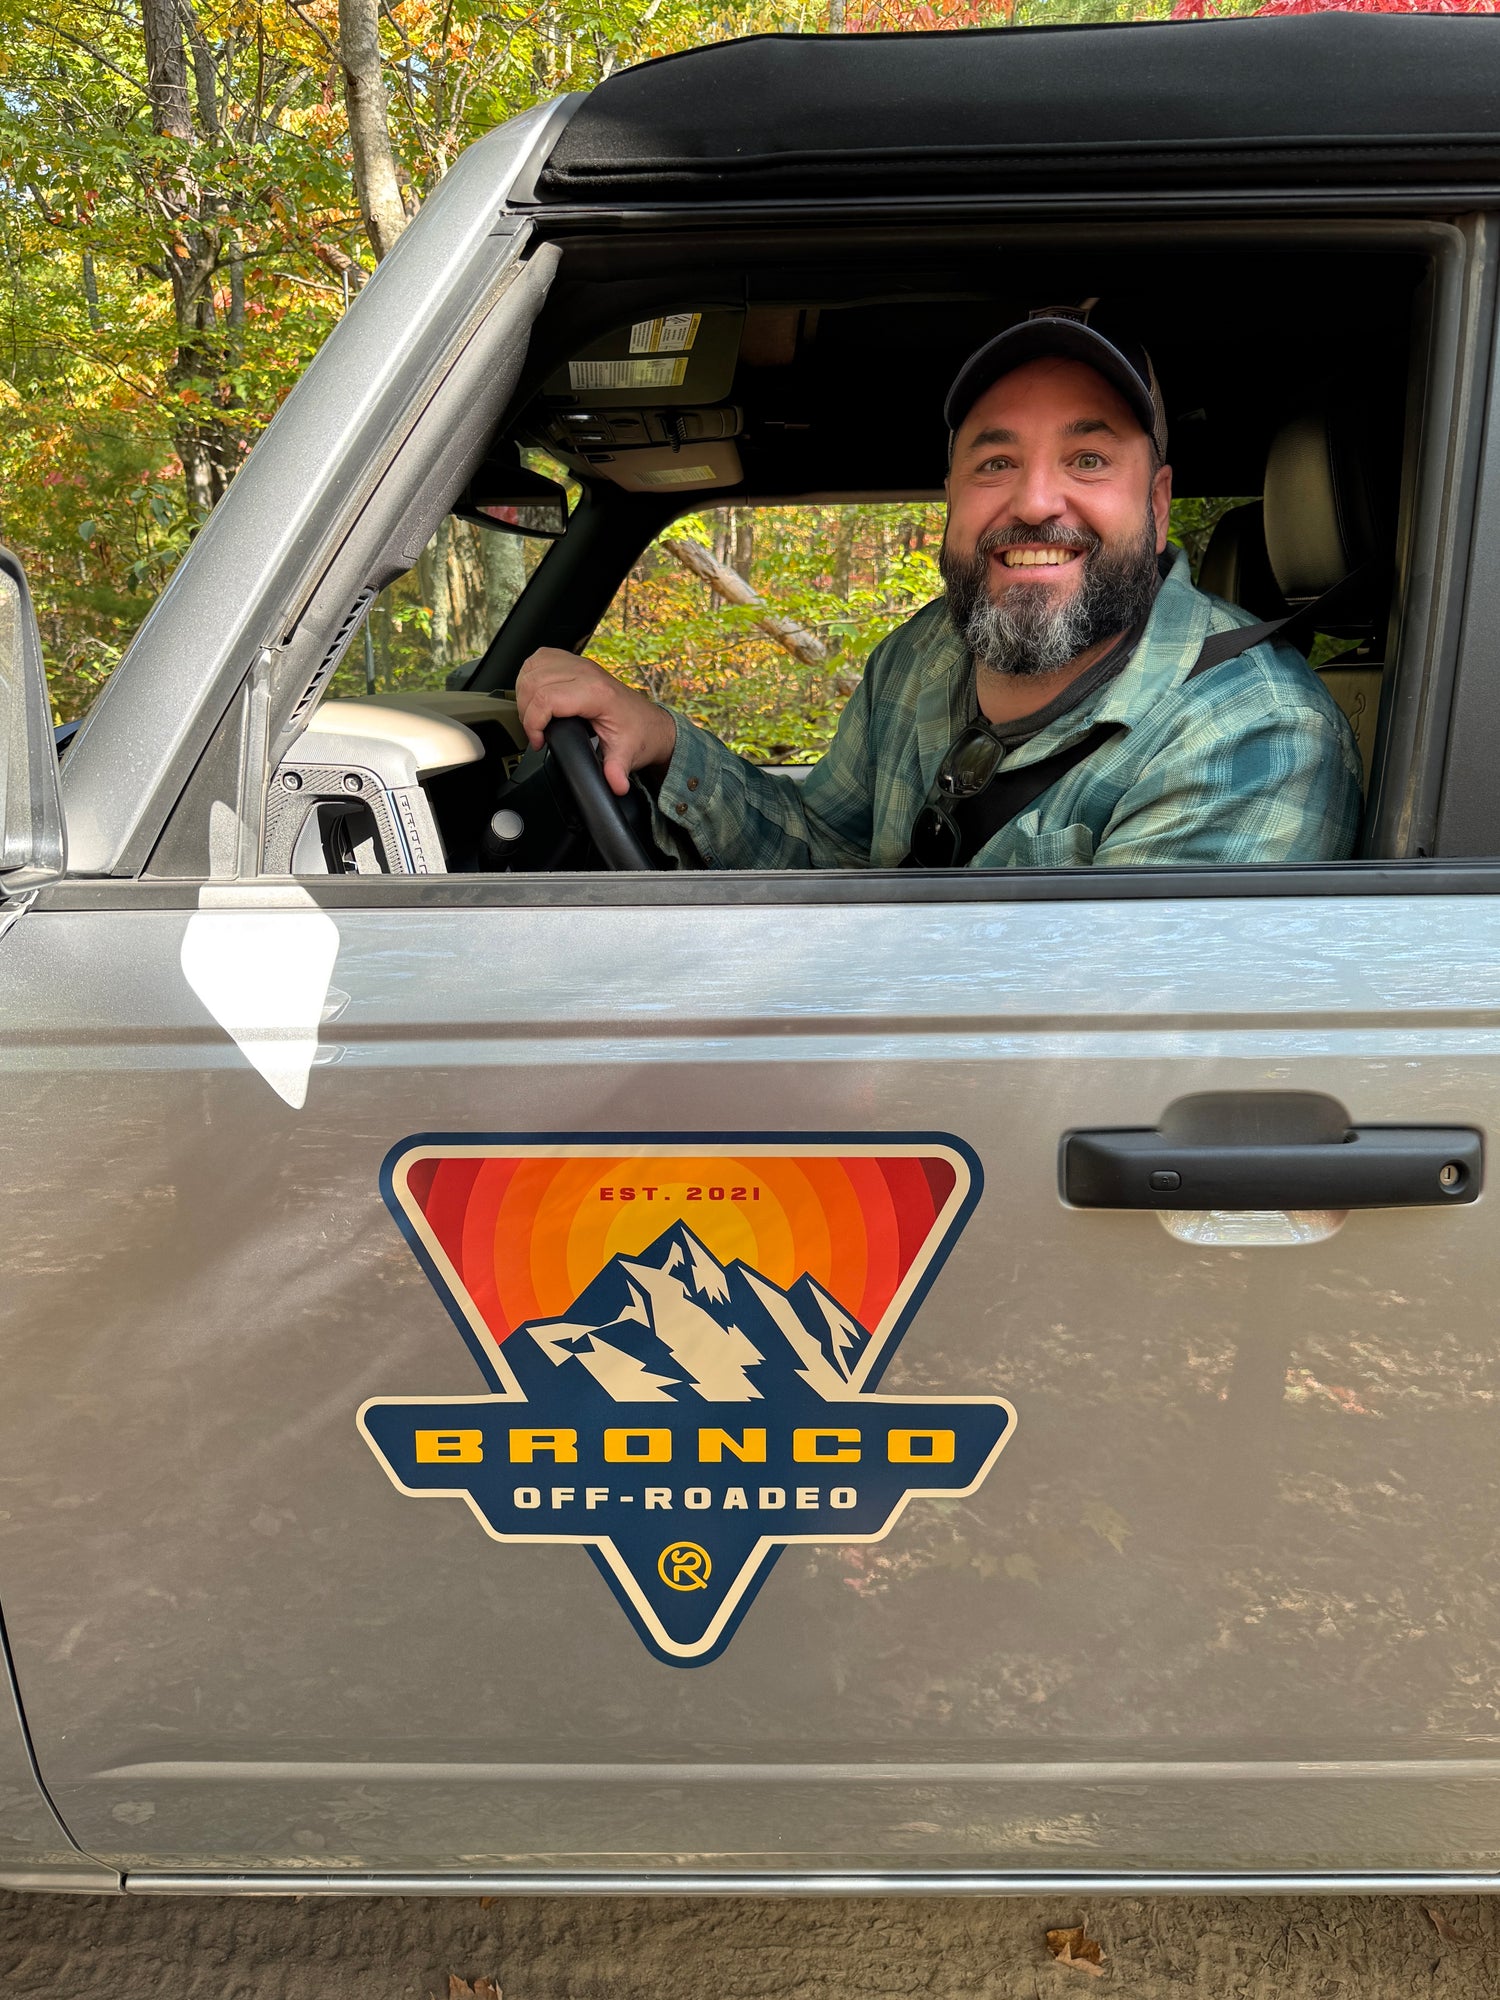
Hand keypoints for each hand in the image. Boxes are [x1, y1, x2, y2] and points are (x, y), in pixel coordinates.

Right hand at [515, 649, 676, 797]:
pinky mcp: (574, 662)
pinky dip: (530, 675)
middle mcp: (586, 672)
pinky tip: (535, 695)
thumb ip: (617, 771)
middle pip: (534, 683)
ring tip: (534, 717)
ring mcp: (580, 664)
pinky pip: (540, 659)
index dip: (533, 723)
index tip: (538, 742)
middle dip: (526, 712)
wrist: (651, 723)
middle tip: (535, 732)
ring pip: (533, 668)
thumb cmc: (639, 734)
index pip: (546, 699)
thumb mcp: (627, 755)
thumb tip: (616, 786)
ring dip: (524, 694)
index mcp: (596, 692)